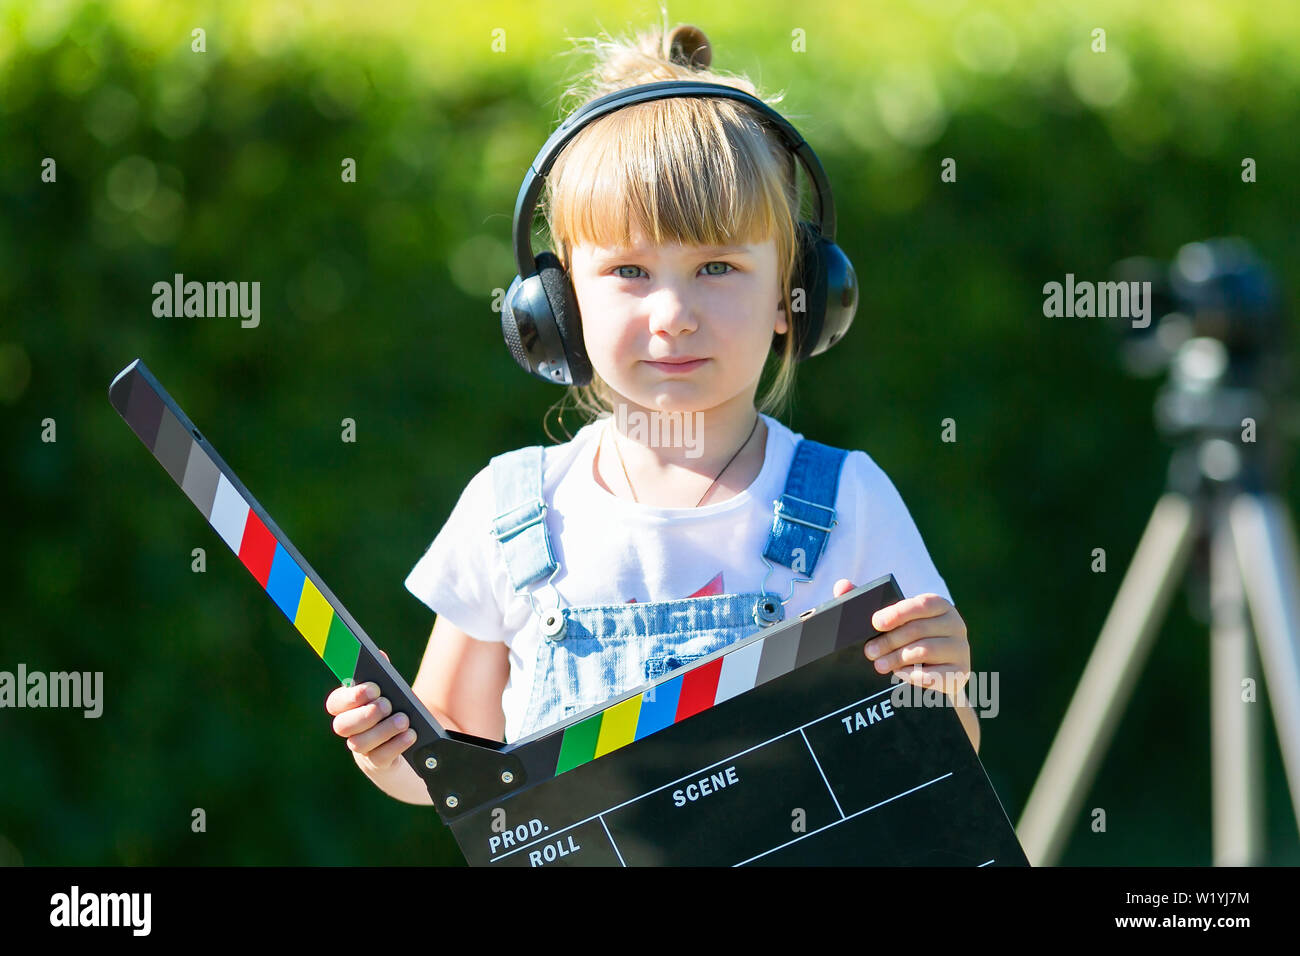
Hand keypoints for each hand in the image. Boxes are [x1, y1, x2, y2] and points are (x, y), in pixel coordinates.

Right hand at [325, 649, 416, 771]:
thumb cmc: (394, 710)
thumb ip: (384, 674)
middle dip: (365, 714)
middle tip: (387, 705)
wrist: (409, 740)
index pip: (335, 703)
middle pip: (342, 726)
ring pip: (359, 743)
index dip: (352, 697)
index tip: (374, 688)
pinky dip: (396, 744)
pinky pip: (380, 757)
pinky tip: (410, 735)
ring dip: (383, 730)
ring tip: (403, 720)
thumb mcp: (391, 691)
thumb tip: (380, 655)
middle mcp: (351, 729)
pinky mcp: (377, 763)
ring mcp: (362, 748)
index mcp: (349, 708)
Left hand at [832, 579, 970, 700]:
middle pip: (919, 630)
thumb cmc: (907, 641)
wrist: (934, 675)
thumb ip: (866, 602)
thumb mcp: (891, 621)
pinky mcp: (960, 673)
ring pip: (925, 651)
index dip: (898, 613)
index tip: (875, 623)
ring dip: (897, 658)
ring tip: (879, 665)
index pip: (922, 604)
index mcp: (939, 606)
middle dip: (889, 641)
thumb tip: (841, 585)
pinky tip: (900, 674)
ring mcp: (961, 649)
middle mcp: (955, 624)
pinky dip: (913, 675)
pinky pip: (934, 674)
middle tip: (869, 652)